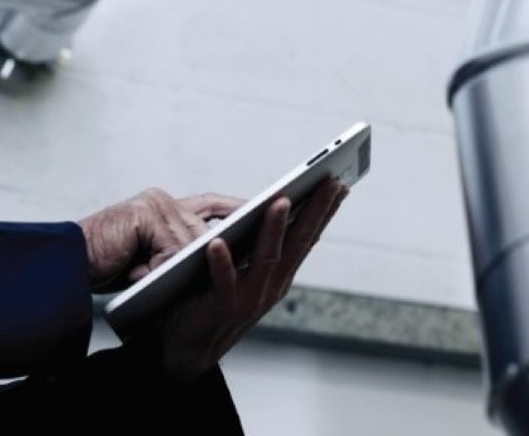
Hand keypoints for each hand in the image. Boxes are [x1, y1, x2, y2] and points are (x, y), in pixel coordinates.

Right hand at [79, 189, 242, 291]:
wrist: (65, 266)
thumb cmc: (106, 267)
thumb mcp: (151, 261)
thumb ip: (178, 254)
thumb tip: (217, 259)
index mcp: (164, 207)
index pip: (212, 205)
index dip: (238, 211)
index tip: (267, 217)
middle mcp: (161, 201)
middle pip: (207, 223)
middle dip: (227, 242)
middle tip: (255, 254)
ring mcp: (152, 205)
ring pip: (192, 238)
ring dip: (188, 264)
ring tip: (196, 282)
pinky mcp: (143, 215)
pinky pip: (170, 246)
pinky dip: (165, 266)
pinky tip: (155, 279)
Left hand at [156, 178, 348, 380]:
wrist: (189, 346)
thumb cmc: (214, 297)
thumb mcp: (247, 268)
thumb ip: (262, 243)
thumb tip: (278, 204)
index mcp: (279, 274)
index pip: (307, 237)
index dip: (324, 212)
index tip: (339, 184)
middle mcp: (272, 286)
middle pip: (296, 243)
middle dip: (314, 212)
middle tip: (327, 183)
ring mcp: (250, 299)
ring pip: (266, 260)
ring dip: (274, 230)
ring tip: (280, 201)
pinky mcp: (222, 309)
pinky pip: (224, 283)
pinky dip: (222, 263)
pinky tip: (217, 242)